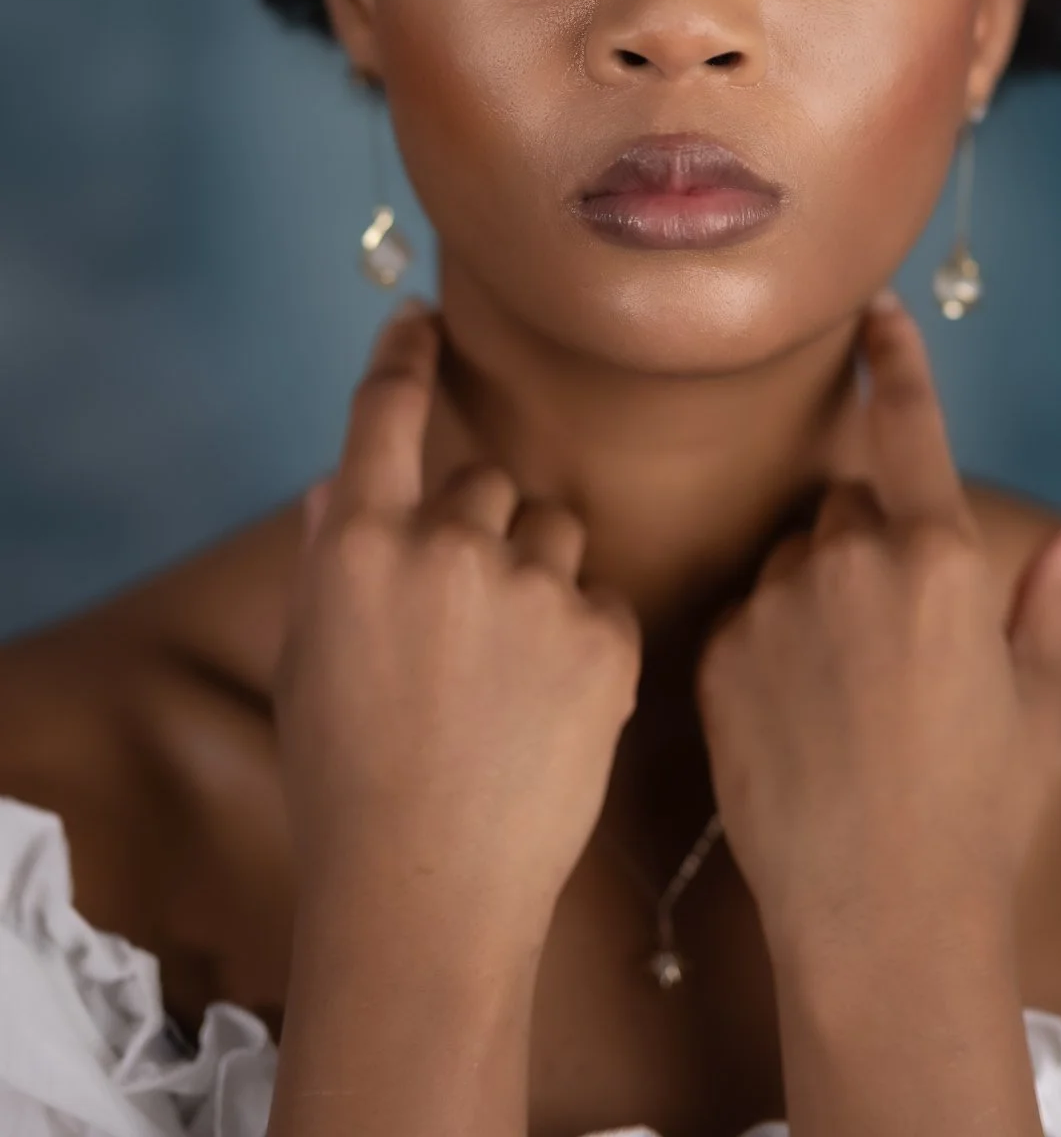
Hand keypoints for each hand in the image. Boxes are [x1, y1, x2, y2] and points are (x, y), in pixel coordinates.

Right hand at [271, 300, 641, 955]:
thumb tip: (340, 488)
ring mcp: (534, 586)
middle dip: (478, 530)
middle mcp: (448, 541)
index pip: (383, 412)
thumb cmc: (342, 783)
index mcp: (361, 543)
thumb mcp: (306, 662)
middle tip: (465, 620)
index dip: (404, 355)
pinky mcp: (605, 636)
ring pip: (553, 532)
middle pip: (482, 482)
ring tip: (512, 675)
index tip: (422, 318)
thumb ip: (328, 562)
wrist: (422, 890)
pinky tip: (553, 708)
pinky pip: (600, 601)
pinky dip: (583, 637)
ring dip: (537, 574)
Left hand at [692, 289, 1060, 974]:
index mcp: (937, 557)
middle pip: (844, 509)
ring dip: (810, 598)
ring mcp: (772, 603)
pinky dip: (765, 647)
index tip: (873, 310)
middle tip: (889, 646)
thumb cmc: (979, 811)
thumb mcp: (1036, 703)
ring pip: (788, 563)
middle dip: (863, 548)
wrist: (880, 911)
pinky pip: (743, 617)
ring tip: (840, 698)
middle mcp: (848, 559)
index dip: (892, 360)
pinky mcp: (714, 651)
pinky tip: (795, 720)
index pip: (908, 424)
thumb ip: (1045, 603)